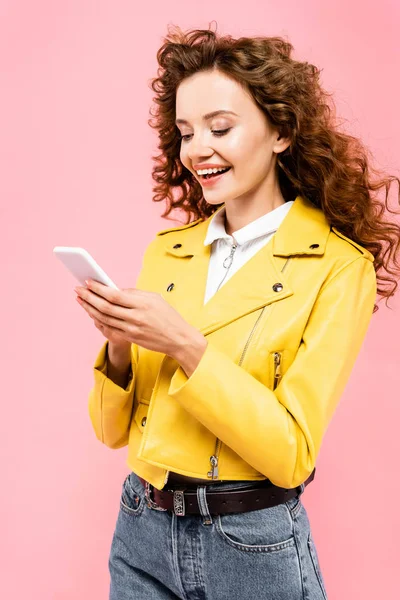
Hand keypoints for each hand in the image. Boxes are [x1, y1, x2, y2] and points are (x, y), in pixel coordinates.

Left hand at [74, 279, 198, 358]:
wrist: (178, 339)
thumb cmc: (168, 316)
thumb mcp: (155, 298)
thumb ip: (134, 293)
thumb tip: (114, 289)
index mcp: (142, 303)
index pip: (114, 294)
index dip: (98, 288)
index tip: (88, 281)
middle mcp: (135, 317)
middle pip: (105, 307)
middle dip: (88, 297)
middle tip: (78, 289)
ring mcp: (132, 329)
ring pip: (104, 318)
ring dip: (89, 308)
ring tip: (80, 300)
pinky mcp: (130, 338)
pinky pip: (109, 328)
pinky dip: (98, 320)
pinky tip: (91, 313)